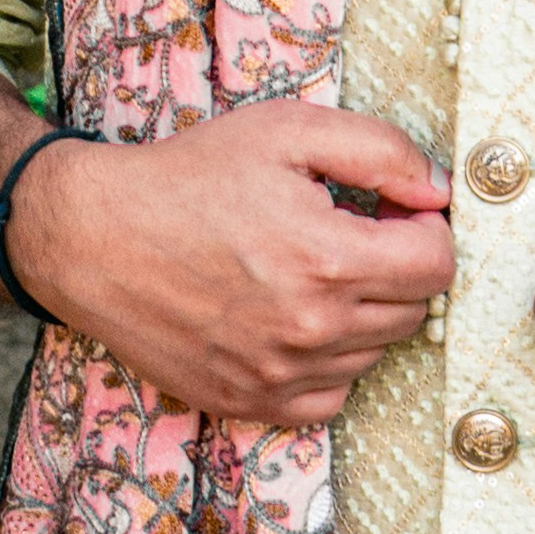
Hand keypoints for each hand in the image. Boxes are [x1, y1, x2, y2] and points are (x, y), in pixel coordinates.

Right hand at [6, 100, 451, 428]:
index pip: (438, 265)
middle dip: (398, 268)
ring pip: (374, 354)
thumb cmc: (191, 176)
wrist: (96, 237)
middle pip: (413, 311)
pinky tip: (295, 319)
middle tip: (350, 234)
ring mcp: (279, 374)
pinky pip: (331, 396)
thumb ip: (380, 152)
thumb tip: (439, 190)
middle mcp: (310, 329)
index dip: (425, 229)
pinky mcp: (249, 402)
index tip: (394, 213)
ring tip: (313, 272)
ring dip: (364, 314)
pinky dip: (329, 362)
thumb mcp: (288, 131)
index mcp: (328, 259)